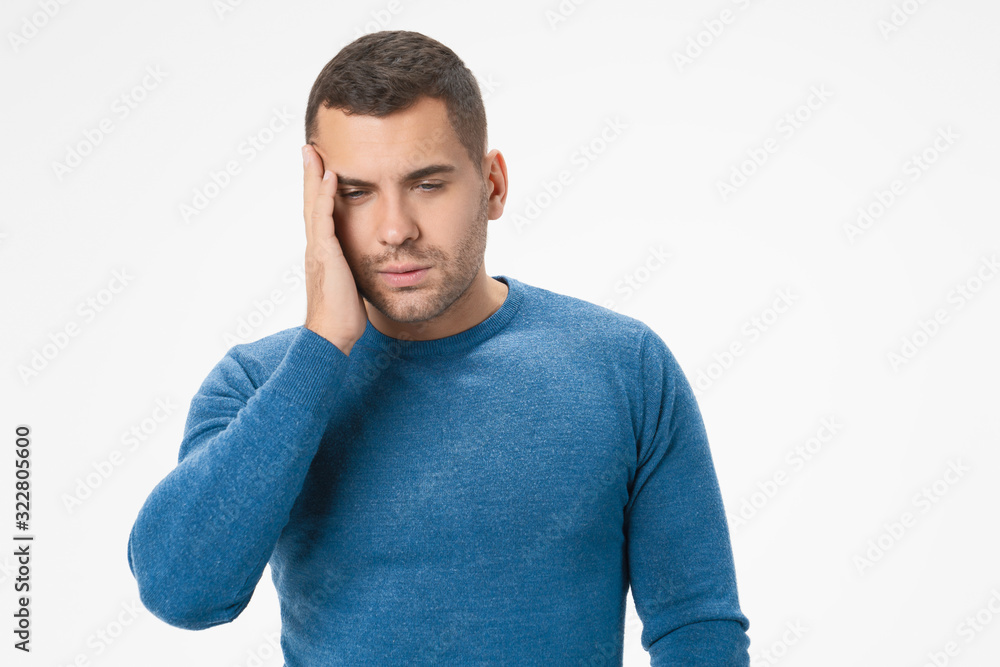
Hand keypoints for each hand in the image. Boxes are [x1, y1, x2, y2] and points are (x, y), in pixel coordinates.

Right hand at [301, 144, 367, 355]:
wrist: (333, 336)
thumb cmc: (345, 316)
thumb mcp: (352, 284)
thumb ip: (354, 269)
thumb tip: (368, 264)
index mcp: (323, 252)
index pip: (320, 213)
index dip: (319, 190)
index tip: (321, 166)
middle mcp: (317, 246)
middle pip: (311, 202)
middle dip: (311, 174)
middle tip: (309, 147)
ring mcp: (318, 249)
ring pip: (314, 205)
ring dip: (314, 177)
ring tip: (314, 151)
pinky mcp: (325, 255)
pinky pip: (324, 220)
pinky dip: (326, 197)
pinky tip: (332, 178)